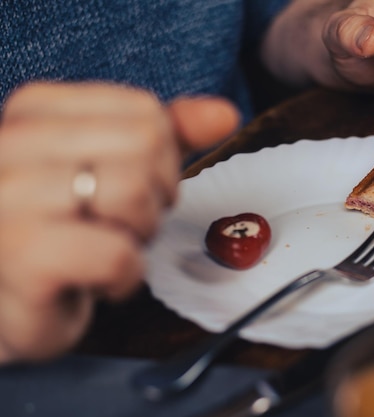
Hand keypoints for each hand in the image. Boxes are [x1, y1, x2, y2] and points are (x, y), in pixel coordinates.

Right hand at [0, 82, 238, 361]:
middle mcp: (10, 143)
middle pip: (145, 147)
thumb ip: (168, 136)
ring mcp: (8, 198)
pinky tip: (94, 280)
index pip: (146, 114)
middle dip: (152, 198)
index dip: (161, 161)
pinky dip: (124, 277)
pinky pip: (117, 255)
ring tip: (101, 247)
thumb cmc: (66, 231)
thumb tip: (225, 114)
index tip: (123, 190)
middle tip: (114, 224)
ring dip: (137, 236)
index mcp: (34, 110)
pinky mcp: (21, 255)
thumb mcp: (116, 168)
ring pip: (132, 194)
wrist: (12, 302)